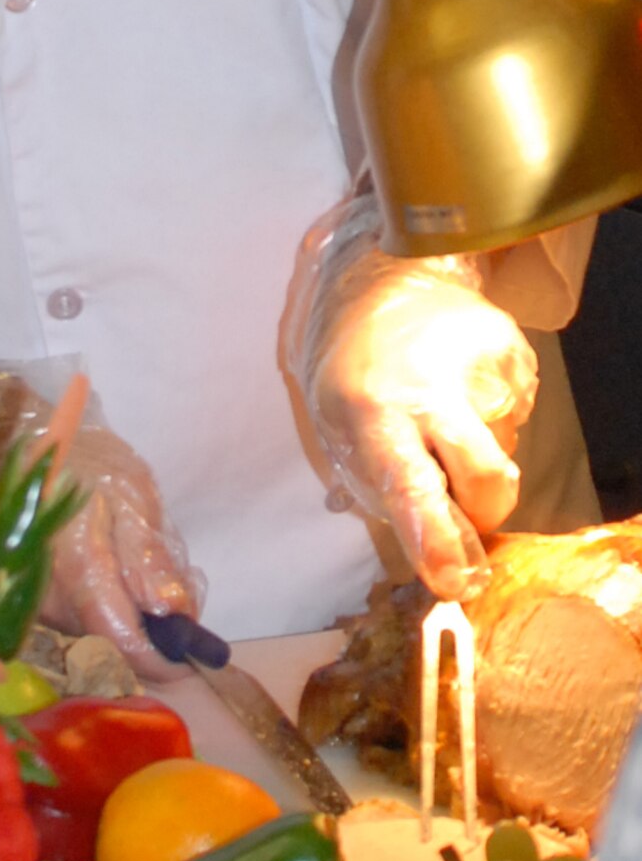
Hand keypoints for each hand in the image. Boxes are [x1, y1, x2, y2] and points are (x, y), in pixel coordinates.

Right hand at [34, 422, 204, 682]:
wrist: (21, 451)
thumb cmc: (82, 465)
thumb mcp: (132, 494)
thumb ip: (149, 556)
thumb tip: (173, 615)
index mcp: (80, 571)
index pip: (125, 644)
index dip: (164, 660)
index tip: (195, 656)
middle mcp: (53, 602)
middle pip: (117, 646)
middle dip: (155, 630)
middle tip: (180, 586)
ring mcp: (40, 606)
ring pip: (104, 636)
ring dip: (137, 616)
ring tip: (149, 565)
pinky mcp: (37, 605)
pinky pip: (87, 623)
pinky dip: (116, 607)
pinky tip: (125, 569)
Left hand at [288, 198, 537, 599]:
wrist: (383, 281)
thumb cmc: (357, 372)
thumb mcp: (342, 429)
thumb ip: (387, 491)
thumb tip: (447, 565)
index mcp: (372, 412)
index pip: (410, 485)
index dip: (436, 537)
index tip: (455, 579)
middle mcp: (430, 386)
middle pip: (487, 478)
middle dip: (484, 511)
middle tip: (462, 502)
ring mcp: (481, 365)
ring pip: (504, 452)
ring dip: (478, 453)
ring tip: (440, 410)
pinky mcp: (514, 350)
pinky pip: (518, 418)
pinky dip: (491, 420)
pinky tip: (459, 387)